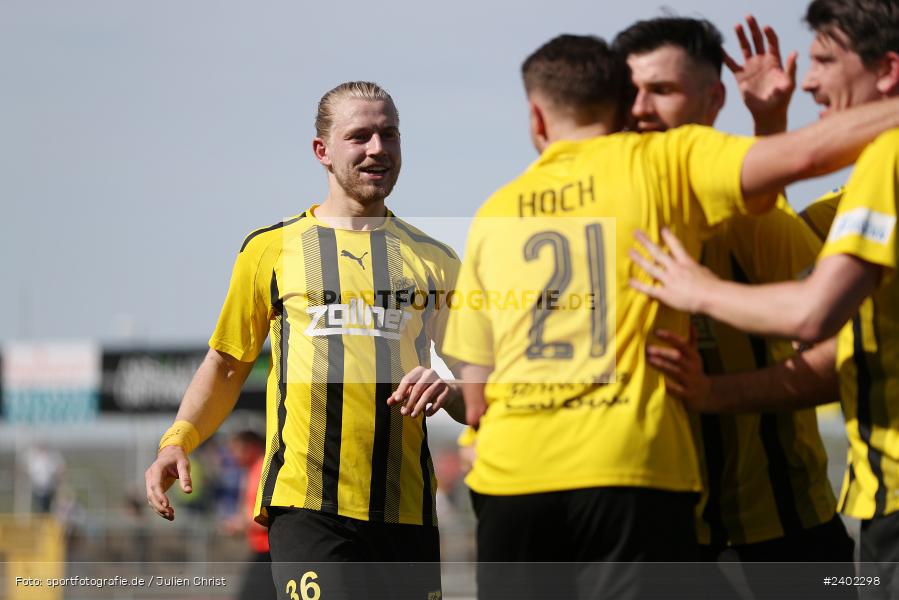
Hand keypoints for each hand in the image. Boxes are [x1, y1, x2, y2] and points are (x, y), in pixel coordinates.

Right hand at [144, 445, 191, 520]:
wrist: (170, 452)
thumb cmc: (178, 457)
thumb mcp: (184, 464)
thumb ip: (186, 477)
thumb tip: (189, 491)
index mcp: (157, 469)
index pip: (155, 485)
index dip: (160, 496)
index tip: (167, 505)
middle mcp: (150, 476)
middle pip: (151, 494)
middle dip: (160, 506)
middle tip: (171, 514)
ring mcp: (149, 482)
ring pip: (151, 499)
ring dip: (159, 509)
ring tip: (172, 517)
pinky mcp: (152, 487)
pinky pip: (154, 499)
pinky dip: (160, 506)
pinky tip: (169, 513)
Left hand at [388, 366, 451, 416]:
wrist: (446, 392)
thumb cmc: (425, 390)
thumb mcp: (412, 391)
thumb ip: (400, 396)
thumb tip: (389, 402)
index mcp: (419, 371)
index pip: (408, 379)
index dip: (401, 390)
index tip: (397, 400)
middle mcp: (430, 373)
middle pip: (417, 388)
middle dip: (410, 401)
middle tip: (404, 412)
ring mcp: (439, 381)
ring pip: (427, 394)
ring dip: (419, 406)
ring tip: (413, 415)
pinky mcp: (447, 390)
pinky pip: (438, 401)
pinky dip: (432, 409)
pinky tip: (426, 414)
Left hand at [628, 228, 717, 312]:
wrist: (712, 297)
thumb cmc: (713, 285)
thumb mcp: (704, 271)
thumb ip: (694, 268)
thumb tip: (693, 267)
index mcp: (686, 262)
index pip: (676, 245)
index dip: (668, 236)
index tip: (661, 229)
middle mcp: (675, 269)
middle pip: (658, 253)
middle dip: (646, 242)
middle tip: (636, 233)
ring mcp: (669, 280)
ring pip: (650, 268)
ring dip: (639, 259)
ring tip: (630, 252)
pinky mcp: (666, 294)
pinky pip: (650, 289)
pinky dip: (639, 285)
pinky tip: (630, 281)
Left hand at [646, 328, 711, 411]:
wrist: (706, 393)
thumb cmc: (693, 371)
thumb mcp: (694, 356)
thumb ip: (691, 340)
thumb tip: (690, 322)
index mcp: (693, 356)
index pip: (683, 344)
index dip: (670, 337)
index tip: (656, 331)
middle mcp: (693, 367)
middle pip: (678, 357)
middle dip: (663, 352)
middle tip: (647, 348)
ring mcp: (691, 381)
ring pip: (676, 372)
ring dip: (662, 365)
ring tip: (649, 360)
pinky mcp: (688, 394)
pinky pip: (677, 390)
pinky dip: (668, 386)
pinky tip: (658, 381)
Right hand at [725, 15, 796, 132]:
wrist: (767, 113)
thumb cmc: (782, 100)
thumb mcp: (789, 84)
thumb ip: (791, 68)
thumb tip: (794, 52)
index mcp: (775, 61)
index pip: (772, 42)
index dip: (769, 34)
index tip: (765, 27)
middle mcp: (763, 61)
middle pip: (757, 40)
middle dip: (753, 28)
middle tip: (748, 17)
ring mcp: (751, 68)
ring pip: (745, 48)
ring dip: (741, 37)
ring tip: (737, 25)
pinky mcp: (741, 76)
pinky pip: (732, 64)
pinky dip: (726, 57)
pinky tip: (720, 49)